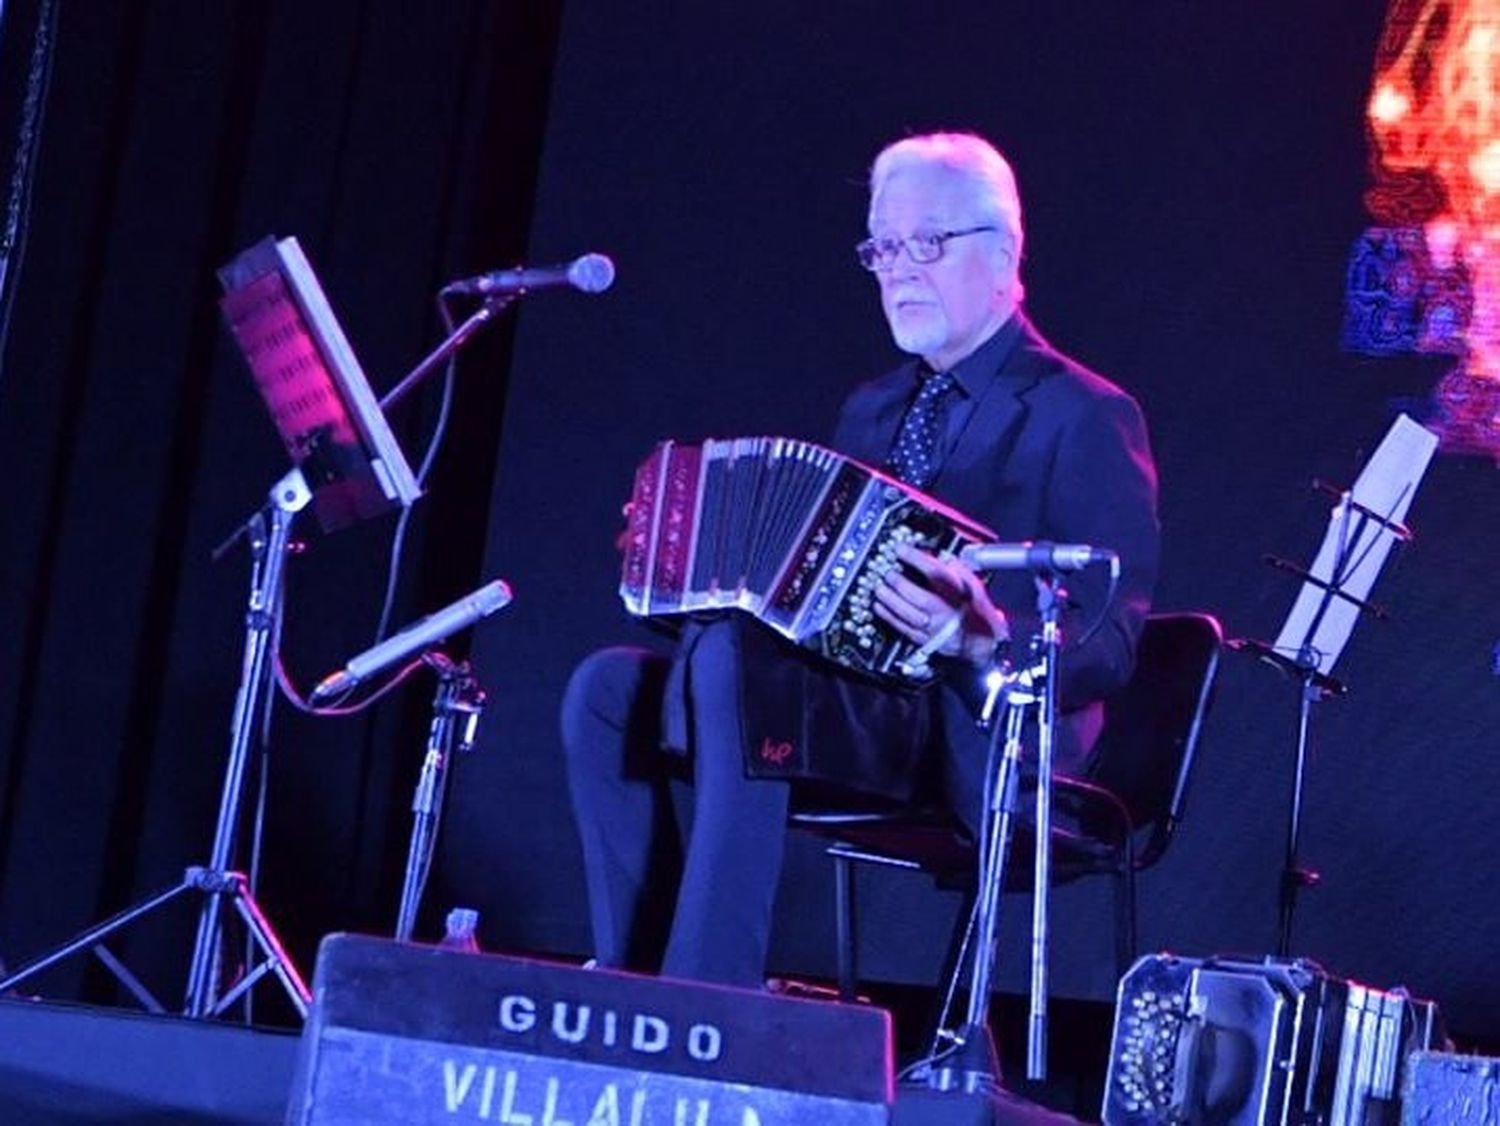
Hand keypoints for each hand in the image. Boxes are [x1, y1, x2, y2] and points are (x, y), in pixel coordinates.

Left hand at [872, 543, 1009, 668]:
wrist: (981, 642)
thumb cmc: (977, 612)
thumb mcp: (975, 586)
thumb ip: (960, 570)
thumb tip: (946, 557)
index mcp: (960, 595)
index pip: (937, 573)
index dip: (917, 559)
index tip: (901, 550)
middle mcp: (947, 612)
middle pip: (921, 598)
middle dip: (900, 584)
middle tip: (887, 573)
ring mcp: (935, 628)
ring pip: (910, 615)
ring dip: (891, 601)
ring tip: (879, 588)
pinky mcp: (925, 639)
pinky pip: (904, 628)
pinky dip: (889, 616)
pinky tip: (879, 606)